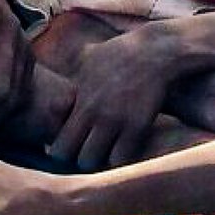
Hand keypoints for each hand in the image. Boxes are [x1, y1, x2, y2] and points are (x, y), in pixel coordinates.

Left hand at [46, 30, 172, 168]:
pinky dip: (120, 160)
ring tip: (102, 155)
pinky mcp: (139, 126)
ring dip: (98, 162)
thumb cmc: (120, 53)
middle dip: (77, 160)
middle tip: (85, 154)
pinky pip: (123, 158)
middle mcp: (94, 114)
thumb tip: (58, 75)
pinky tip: (122, 151)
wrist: (156, 51)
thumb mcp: (88, 60)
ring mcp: (116, 122)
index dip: (60, 151)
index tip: (68, 148)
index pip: (59, 142)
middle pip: (74, 157)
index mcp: (79, 101)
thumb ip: (73, 76)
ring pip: (97, 162)